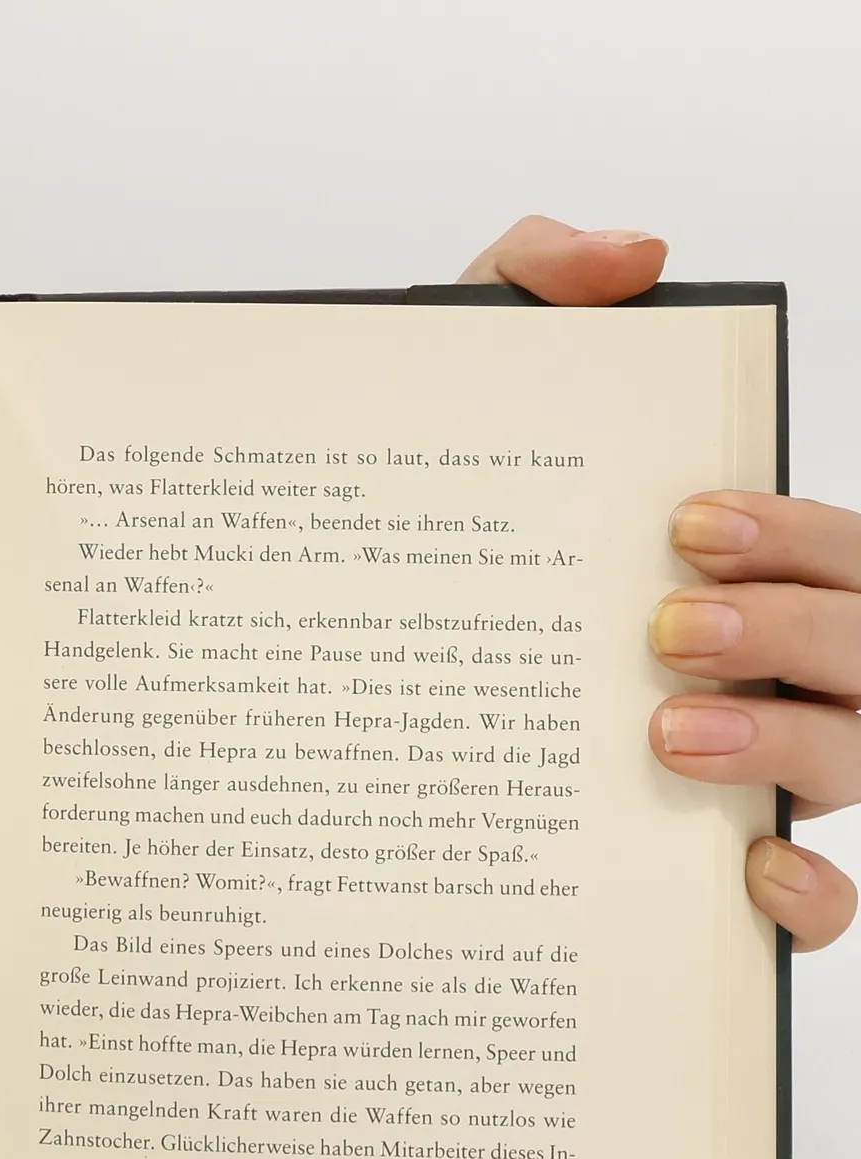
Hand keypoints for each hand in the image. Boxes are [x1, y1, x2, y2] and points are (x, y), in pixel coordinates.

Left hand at [461, 215, 855, 949]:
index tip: (688, 523)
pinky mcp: (727, 871)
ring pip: (858, 764)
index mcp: (756, 572)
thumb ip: (535, 290)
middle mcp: (786, 668)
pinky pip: (824, 900)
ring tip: (665, 730)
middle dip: (788, 629)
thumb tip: (630, 257)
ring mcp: (768, 769)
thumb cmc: (454, 538)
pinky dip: (810, 895)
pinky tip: (746, 875)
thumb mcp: (475, 392)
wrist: (349, 689)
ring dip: (786, 746)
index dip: (793, 534)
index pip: (840, 547)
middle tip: (666, 627)